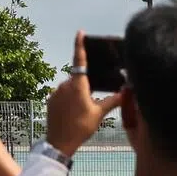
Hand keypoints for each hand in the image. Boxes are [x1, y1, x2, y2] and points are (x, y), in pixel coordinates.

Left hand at [45, 32, 124, 157]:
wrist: (59, 142)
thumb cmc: (81, 127)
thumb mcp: (99, 114)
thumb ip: (113, 101)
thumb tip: (126, 91)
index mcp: (78, 85)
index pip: (79, 60)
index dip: (80, 45)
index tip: (80, 33)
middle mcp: (65, 84)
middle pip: (78, 79)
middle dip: (85, 86)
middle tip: (90, 103)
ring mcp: (56, 91)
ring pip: (70, 87)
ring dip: (77, 94)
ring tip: (80, 113)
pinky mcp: (50, 99)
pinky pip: (62, 95)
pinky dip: (68, 100)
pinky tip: (72, 114)